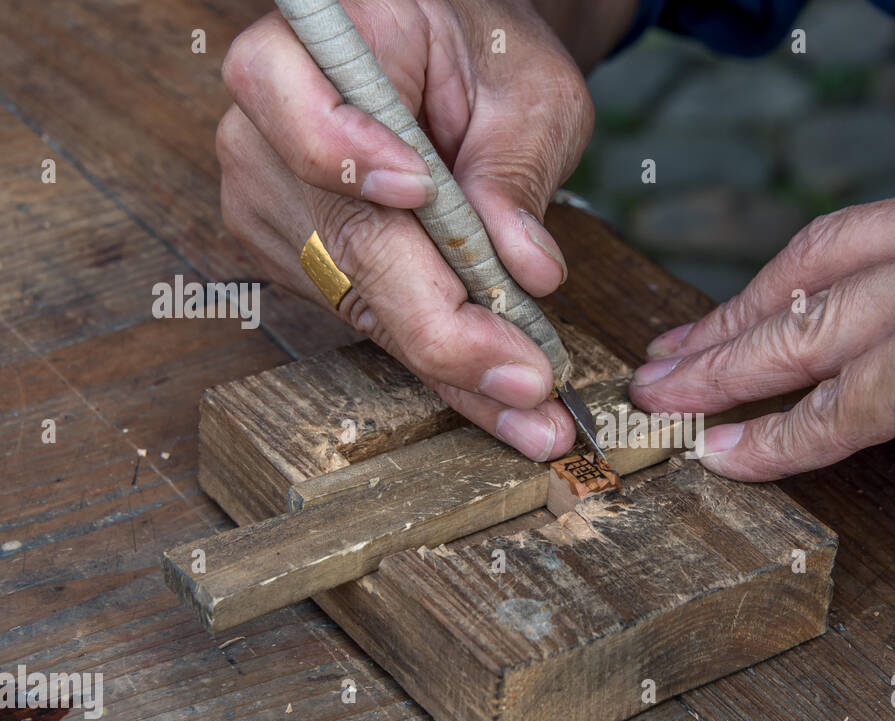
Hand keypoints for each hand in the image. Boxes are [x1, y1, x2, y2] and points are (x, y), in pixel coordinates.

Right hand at [217, 0, 594, 459]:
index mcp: (320, 45)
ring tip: (536, 412)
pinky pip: (370, 318)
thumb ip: (517, 172)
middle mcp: (269, 126)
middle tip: (529, 383)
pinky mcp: (296, 255)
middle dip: (446, 328)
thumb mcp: (528, 93)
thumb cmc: (488, 55)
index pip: (304, 111)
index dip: (350, 160)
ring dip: (454, 366)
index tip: (422, 193)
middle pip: (344, 240)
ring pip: (360, 300)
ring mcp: (274, 197)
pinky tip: (499, 389)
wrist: (458, 65)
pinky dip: (442, 358)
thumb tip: (527, 271)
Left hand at [630, 161, 894, 720]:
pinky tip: (731, 455)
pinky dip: (776, 437)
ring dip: (730, 372)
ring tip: (673, 405)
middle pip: (828, 263)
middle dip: (738, 320)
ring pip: (816, 327)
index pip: (881, 237)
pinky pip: (835, 402)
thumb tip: (874, 367)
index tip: (740, 321)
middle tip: (677, 360)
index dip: (796, 285)